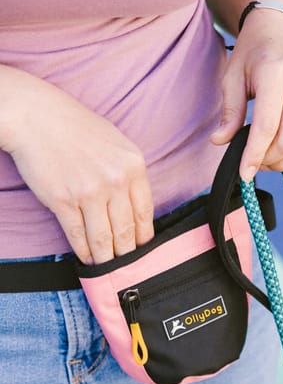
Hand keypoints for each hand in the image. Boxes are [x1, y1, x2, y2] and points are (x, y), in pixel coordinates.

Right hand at [2, 72, 153, 263]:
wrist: (36, 116)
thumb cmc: (76, 127)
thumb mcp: (117, 144)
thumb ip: (129, 175)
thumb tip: (137, 211)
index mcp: (133, 166)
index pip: (145, 214)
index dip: (144, 238)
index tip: (143, 250)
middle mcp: (115, 181)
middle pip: (126, 232)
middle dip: (126, 254)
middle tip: (127, 267)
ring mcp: (89, 192)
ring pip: (104, 239)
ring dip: (106, 258)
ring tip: (107, 267)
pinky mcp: (63, 201)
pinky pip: (78, 235)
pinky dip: (83, 251)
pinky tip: (87, 257)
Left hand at [210, 9, 282, 182]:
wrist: (280, 27)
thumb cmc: (252, 52)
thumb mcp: (233, 75)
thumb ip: (229, 110)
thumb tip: (220, 142)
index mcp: (275, 74)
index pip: (267, 126)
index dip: (254, 154)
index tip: (244, 173)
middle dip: (270, 159)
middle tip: (254, 161)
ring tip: (270, 161)